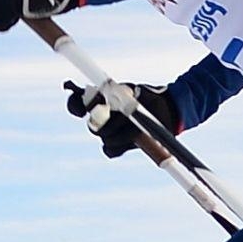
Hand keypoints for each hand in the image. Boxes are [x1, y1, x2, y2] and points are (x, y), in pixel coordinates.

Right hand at [65, 79, 180, 158]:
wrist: (167, 111)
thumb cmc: (148, 97)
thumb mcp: (133, 91)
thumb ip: (117, 93)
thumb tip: (105, 97)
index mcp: (99, 101)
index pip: (76, 104)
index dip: (75, 106)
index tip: (84, 107)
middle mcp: (100, 118)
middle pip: (92, 125)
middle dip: (107, 121)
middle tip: (123, 113)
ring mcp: (109, 134)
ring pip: (104, 138)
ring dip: (121, 131)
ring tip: (138, 124)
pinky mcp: (119, 147)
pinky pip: (111, 150)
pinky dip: (123, 144)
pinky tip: (137, 137)